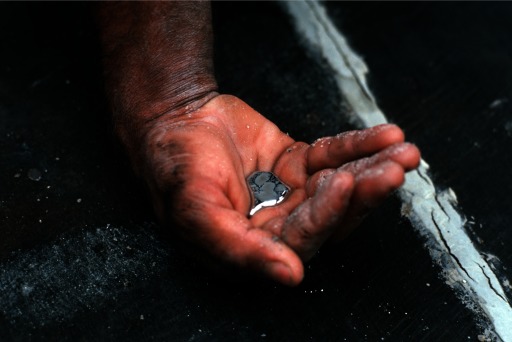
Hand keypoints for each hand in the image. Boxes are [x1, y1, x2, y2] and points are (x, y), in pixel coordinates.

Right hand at [140, 95, 419, 285]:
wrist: (173, 118)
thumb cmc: (173, 166)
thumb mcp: (195, 210)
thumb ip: (238, 248)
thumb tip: (288, 276)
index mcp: (255, 245)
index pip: (302, 238)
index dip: (326, 214)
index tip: (343, 184)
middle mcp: (278, 223)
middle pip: (333, 214)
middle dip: (364, 191)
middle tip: (393, 168)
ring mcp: (292, 192)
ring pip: (341, 184)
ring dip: (372, 168)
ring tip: (403, 150)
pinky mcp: (300, 162)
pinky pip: (334, 155)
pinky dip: (359, 146)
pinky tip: (385, 135)